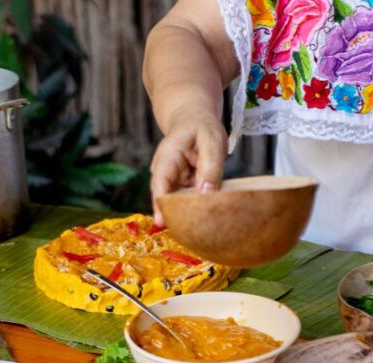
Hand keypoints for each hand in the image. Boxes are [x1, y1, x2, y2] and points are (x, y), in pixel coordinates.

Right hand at [149, 107, 226, 224]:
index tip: (162, 222)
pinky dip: (192, 208)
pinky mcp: (180, 185)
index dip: (160, 204)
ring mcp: (171, 179)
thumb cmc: (202, 126)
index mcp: (167, 157)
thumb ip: (210, 166)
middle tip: (186, 234)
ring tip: (197, 231)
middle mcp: (164, 171)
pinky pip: (184, 199)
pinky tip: (202, 221)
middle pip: (164, 198)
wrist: (193, 117)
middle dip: (172, 215)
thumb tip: (207, 194)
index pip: (160, 184)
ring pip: (175, 201)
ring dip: (184, 214)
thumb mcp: (212, 141)